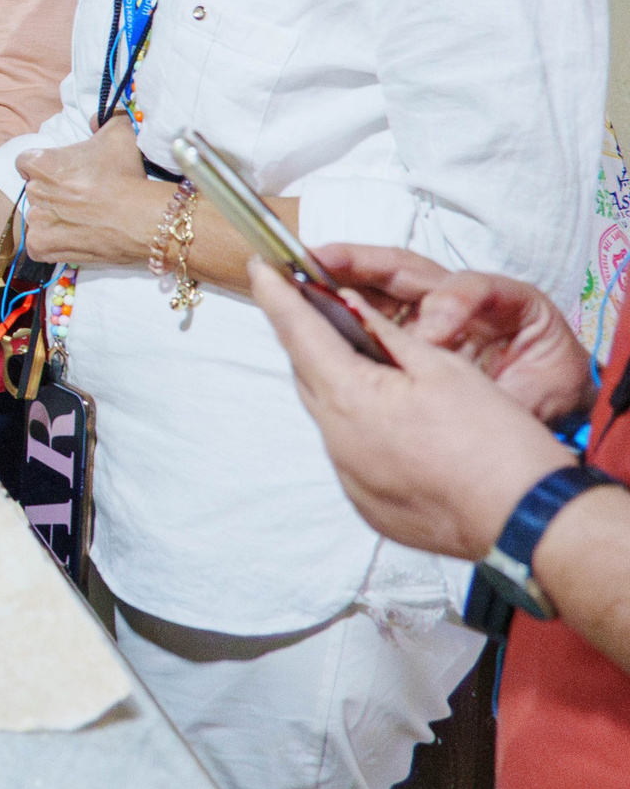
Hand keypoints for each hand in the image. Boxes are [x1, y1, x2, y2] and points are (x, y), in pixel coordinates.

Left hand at [16, 114, 156, 266]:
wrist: (140, 217)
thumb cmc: (126, 175)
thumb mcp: (119, 133)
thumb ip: (105, 119)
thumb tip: (97, 119)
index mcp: (41, 163)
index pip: (26, 162)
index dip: (43, 167)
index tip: (62, 173)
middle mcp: (33, 191)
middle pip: (36, 190)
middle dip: (54, 193)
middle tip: (81, 197)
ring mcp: (36, 221)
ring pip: (39, 217)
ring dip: (55, 218)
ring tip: (83, 220)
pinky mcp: (41, 246)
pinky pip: (38, 245)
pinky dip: (51, 243)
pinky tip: (73, 238)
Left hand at [249, 256, 572, 560]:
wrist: (527, 520)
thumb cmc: (495, 441)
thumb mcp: (442, 367)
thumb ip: (387, 334)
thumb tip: (352, 307)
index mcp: (350, 398)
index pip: (298, 332)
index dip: (276, 295)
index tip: (261, 268)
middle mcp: (337, 439)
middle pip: (308, 375)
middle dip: (309, 340)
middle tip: (317, 310)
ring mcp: (349, 477)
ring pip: (328, 416)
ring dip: (339, 387)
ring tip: (367, 367)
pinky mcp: (367, 504)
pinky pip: (350, 454)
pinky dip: (362, 430)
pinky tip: (396, 424)